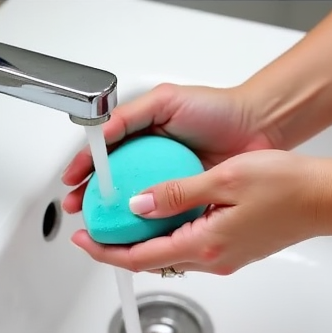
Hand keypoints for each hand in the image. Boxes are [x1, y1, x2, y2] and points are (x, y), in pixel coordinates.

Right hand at [61, 83, 275, 214]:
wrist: (259, 126)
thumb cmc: (218, 109)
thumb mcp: (167, 101)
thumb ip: (131, 116)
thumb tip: (101, 134)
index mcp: (142, 136)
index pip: (104, 154)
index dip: (84, 168)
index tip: (72, 182)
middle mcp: (153, 161)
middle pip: (114, 183)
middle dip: (93, 197)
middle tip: (81, 209)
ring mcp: (171, 183)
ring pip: (138, 203)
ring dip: (118, 216)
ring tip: (104, 225)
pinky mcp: (191, 200)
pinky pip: (166, 215)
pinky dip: (152, 224)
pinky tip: (140, 231)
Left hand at [71, 149, 331, 275]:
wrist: (325, 198)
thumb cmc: (288, 187)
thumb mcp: (224, 179)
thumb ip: (176, 194)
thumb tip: (137, 205)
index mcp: (206, 245)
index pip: (140, 259)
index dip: (105, 252)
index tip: (83, 241)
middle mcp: (214, 259)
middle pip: (152, 261)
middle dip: (120, 247)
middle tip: (96, 225)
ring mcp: (226, 258)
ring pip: (172, 254)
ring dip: (144, 240)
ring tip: (124, 215)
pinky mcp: (236, 250)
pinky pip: (192, 246)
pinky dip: (170, 234)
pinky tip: (167, 211)